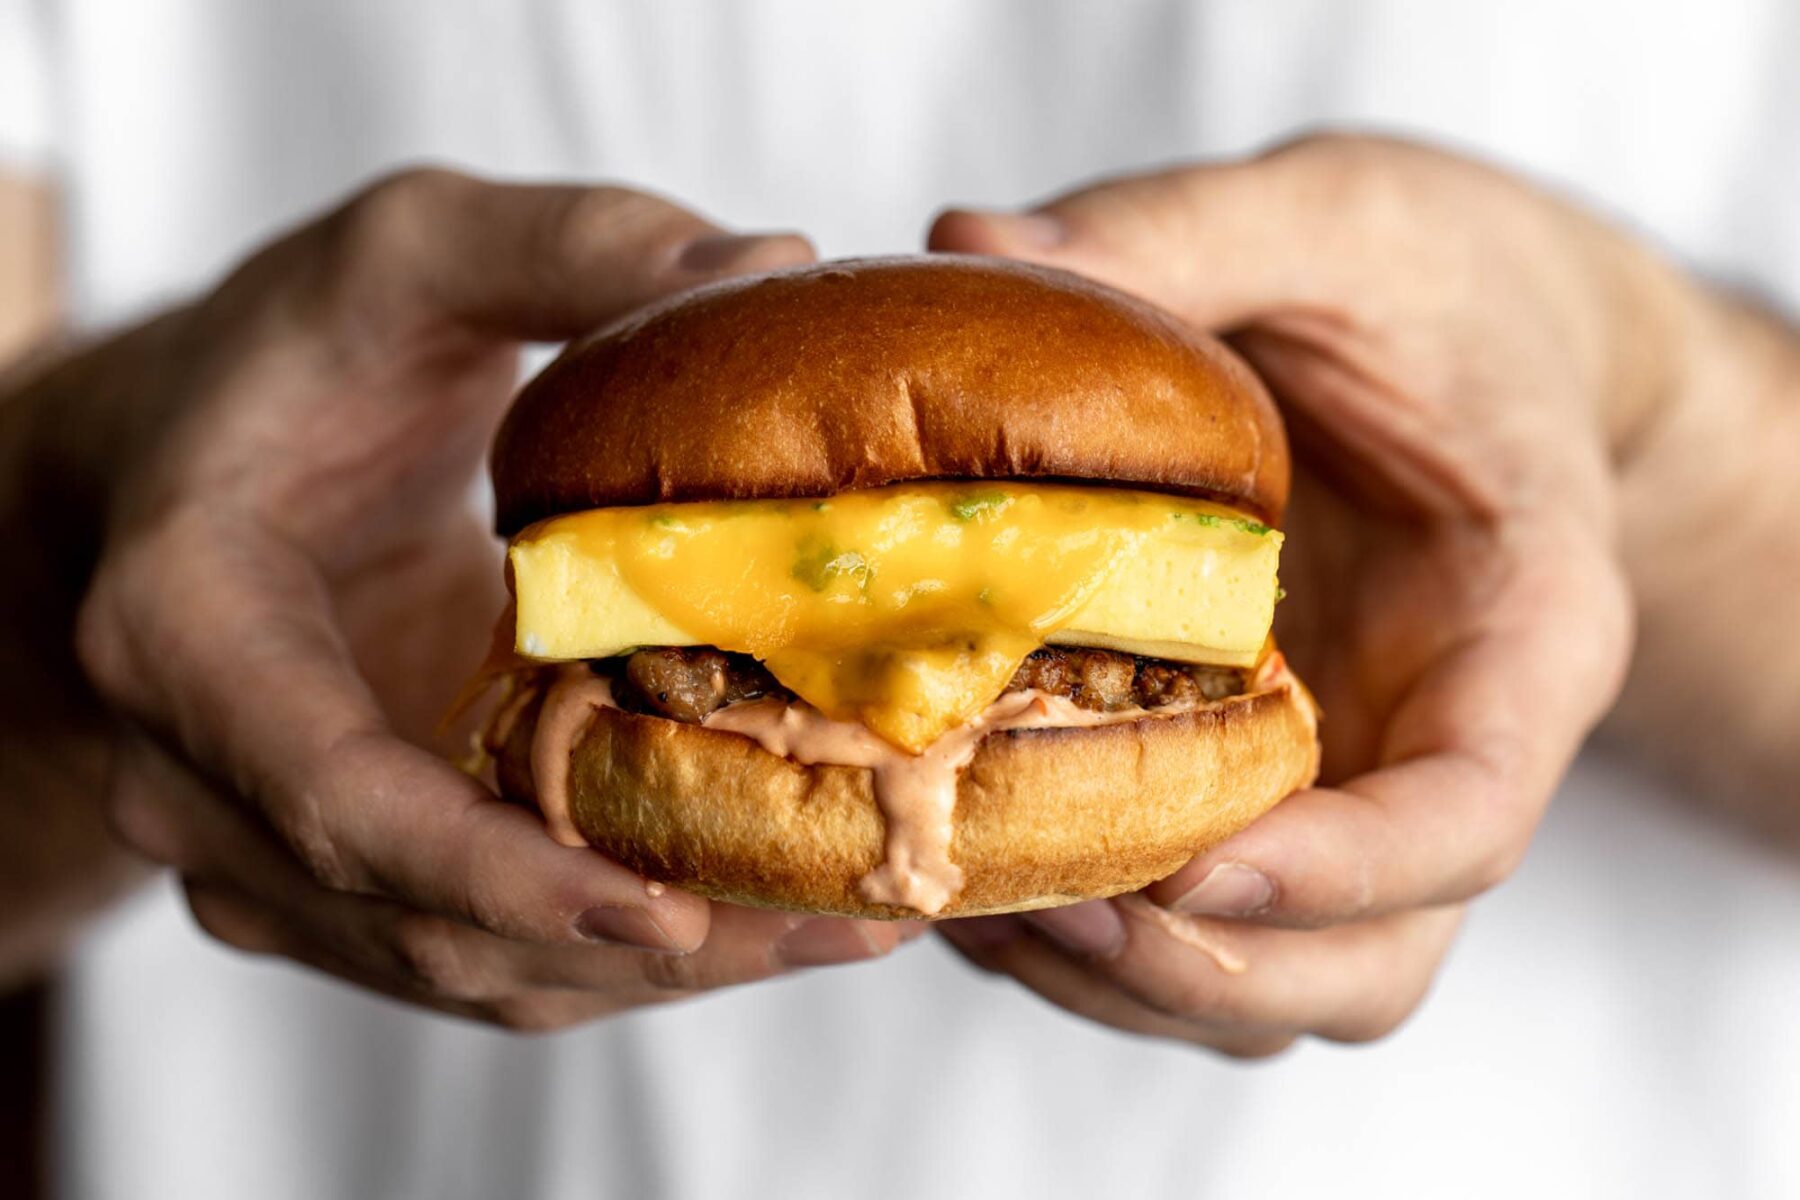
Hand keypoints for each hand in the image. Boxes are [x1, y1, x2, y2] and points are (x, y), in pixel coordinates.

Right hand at [60, 169, 914, 1027]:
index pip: (338, 798)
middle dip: (639, 943)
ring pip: (466, 968)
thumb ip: (570, 246)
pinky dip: (618, 950)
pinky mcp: (340, 881)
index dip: (501, 876)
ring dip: (655, 970)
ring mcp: (266, 852)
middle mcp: (202, 779)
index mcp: (191, 629)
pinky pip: (482, 952)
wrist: (182, 471)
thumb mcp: (410, 256)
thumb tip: (770, 264)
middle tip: (846, 920)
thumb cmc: (287, 360)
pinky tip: (764, 910)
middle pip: (429, 922)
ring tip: (848, 924)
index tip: (670, 912)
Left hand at [930, 134, 1674, 1054]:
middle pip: (1371, 962)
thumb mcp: (1326, 222)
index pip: (1469, 817)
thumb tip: (966, 250)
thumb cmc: (1438, 273)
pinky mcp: (1272, 789)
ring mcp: (1359, 787)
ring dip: (1127, 980)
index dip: (1338, 876)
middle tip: (1034, 902)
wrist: (1481, 321)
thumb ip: (1176, 235)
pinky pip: (1201, 925)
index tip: (1187, 870)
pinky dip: (1088, 932)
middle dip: (1203, 968)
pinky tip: (969, 854)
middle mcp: (1448, 745)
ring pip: (1278, 982)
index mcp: (1523, 628)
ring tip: (968, 892)